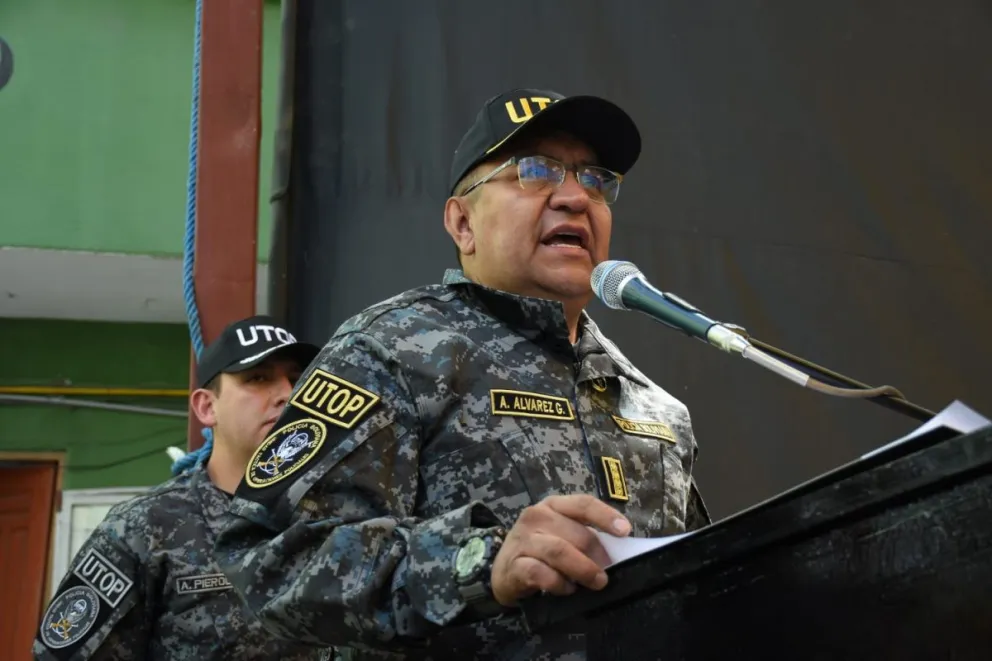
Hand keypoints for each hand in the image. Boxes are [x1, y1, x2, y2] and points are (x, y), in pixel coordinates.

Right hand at [489, 494, 630, 606]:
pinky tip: (568, 589)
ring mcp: (523, 539)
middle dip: (597, 555)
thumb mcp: (561, 534)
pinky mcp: (515, 564)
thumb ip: (585, 536)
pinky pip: (542, 574)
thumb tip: (617, 552)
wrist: (503, 570)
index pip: (583, 504)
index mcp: (553, 505)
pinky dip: (560, 584)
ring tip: (596, 582)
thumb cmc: (541, 550)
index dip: (605, 516)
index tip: (625, 531)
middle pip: (577, 533)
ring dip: (583, 569)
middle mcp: (536, 516)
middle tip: (607, 574)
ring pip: (559, 551)